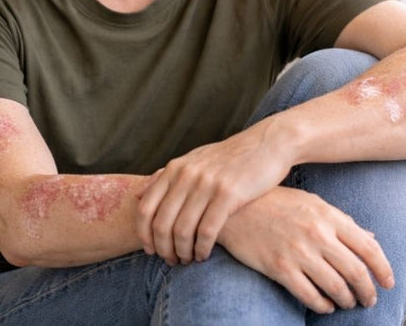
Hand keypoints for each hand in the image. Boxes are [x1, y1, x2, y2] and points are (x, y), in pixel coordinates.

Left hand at [136, 123, 291, 264]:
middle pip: (162, 223)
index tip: (151, 251)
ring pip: (183, 231)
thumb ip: (166, 178)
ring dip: (183, 252)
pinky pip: (207, 231)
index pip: (146, 208)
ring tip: (188, 260)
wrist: (268, 144)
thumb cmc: (231, 158)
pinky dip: (202, 249)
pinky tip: (205, 254)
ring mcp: (207, 184)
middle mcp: (187, 175)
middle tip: (171, 261)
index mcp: (175, 168)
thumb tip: (136, 195)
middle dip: (163, 249)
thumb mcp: (195, 160)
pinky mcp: (229, 194)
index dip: (144, 235)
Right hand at [218, 186, 394, 313]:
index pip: (368, 247)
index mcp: (330, 216)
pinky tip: (326, 306)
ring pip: (335, 287)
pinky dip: (322, 306)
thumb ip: (343, 222)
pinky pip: (309, 296)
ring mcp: (298, 252)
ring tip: (349, 303)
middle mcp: (318, 234)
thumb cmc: (278, 203)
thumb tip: (371, 238)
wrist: (236, 208)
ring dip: (347, 300)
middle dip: (368, 291)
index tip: (389, 283)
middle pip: (355, 271)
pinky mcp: (279, 269)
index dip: (383, 269)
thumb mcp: (314, 204)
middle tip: (370, 300)